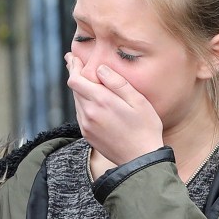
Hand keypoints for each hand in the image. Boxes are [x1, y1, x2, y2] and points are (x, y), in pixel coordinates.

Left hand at [65, 52, 163, 166]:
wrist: (141, 161)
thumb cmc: (145, 128)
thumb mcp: (138, 101)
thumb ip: (118, 83)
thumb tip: (101, 69)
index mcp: (100, 101)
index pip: (75, 79)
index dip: (73, 66)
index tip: (74, 57)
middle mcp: (89, 113)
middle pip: (74, 89)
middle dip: (75, 75)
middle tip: (74, 62)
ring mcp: (87, 126)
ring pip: (77, 102)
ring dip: (80, 90)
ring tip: (84, 81)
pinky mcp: (88, 136)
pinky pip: (81, 115)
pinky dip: (83, 104)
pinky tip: (91, 102)